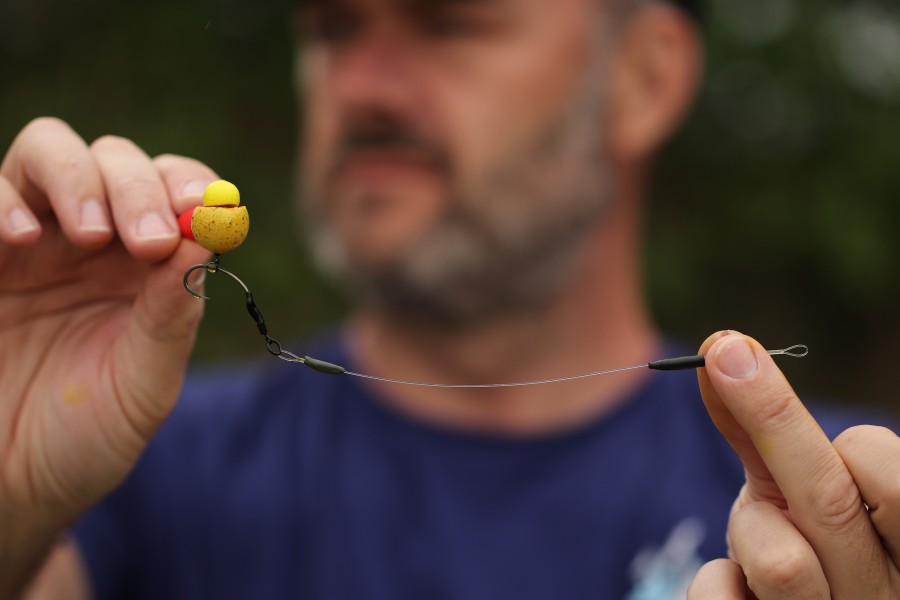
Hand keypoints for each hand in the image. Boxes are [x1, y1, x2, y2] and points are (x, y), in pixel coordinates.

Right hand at [0, 117, 212, 529]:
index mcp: (145, 265)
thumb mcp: (144, 385)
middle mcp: (90, 240)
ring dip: (76, 177)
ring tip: (87, 234)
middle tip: (149, 240)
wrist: (10, 486)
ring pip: (49, 151)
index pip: (176, 192)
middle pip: (115, 161)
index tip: (204, 209)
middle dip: (136, 187)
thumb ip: (172, 317)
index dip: (192, 187)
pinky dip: (1, 200)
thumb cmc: (86, 436)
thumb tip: (204, 243)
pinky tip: (19, 238)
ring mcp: (27, 240)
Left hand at [687, 331, 899, 598]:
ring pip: (782, 561)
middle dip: (768, 414)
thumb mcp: (796, 492)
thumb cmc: (806, 549)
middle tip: (723, 352)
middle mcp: (878, 594)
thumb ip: (763, 431)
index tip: (834, 439)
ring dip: (751, 527)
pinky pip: (722, 598)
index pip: (896, 477)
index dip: (855, 445)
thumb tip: (724, 349)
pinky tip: (735, 583)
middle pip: (829, 498)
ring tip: (759, 538)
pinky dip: (715, 579)